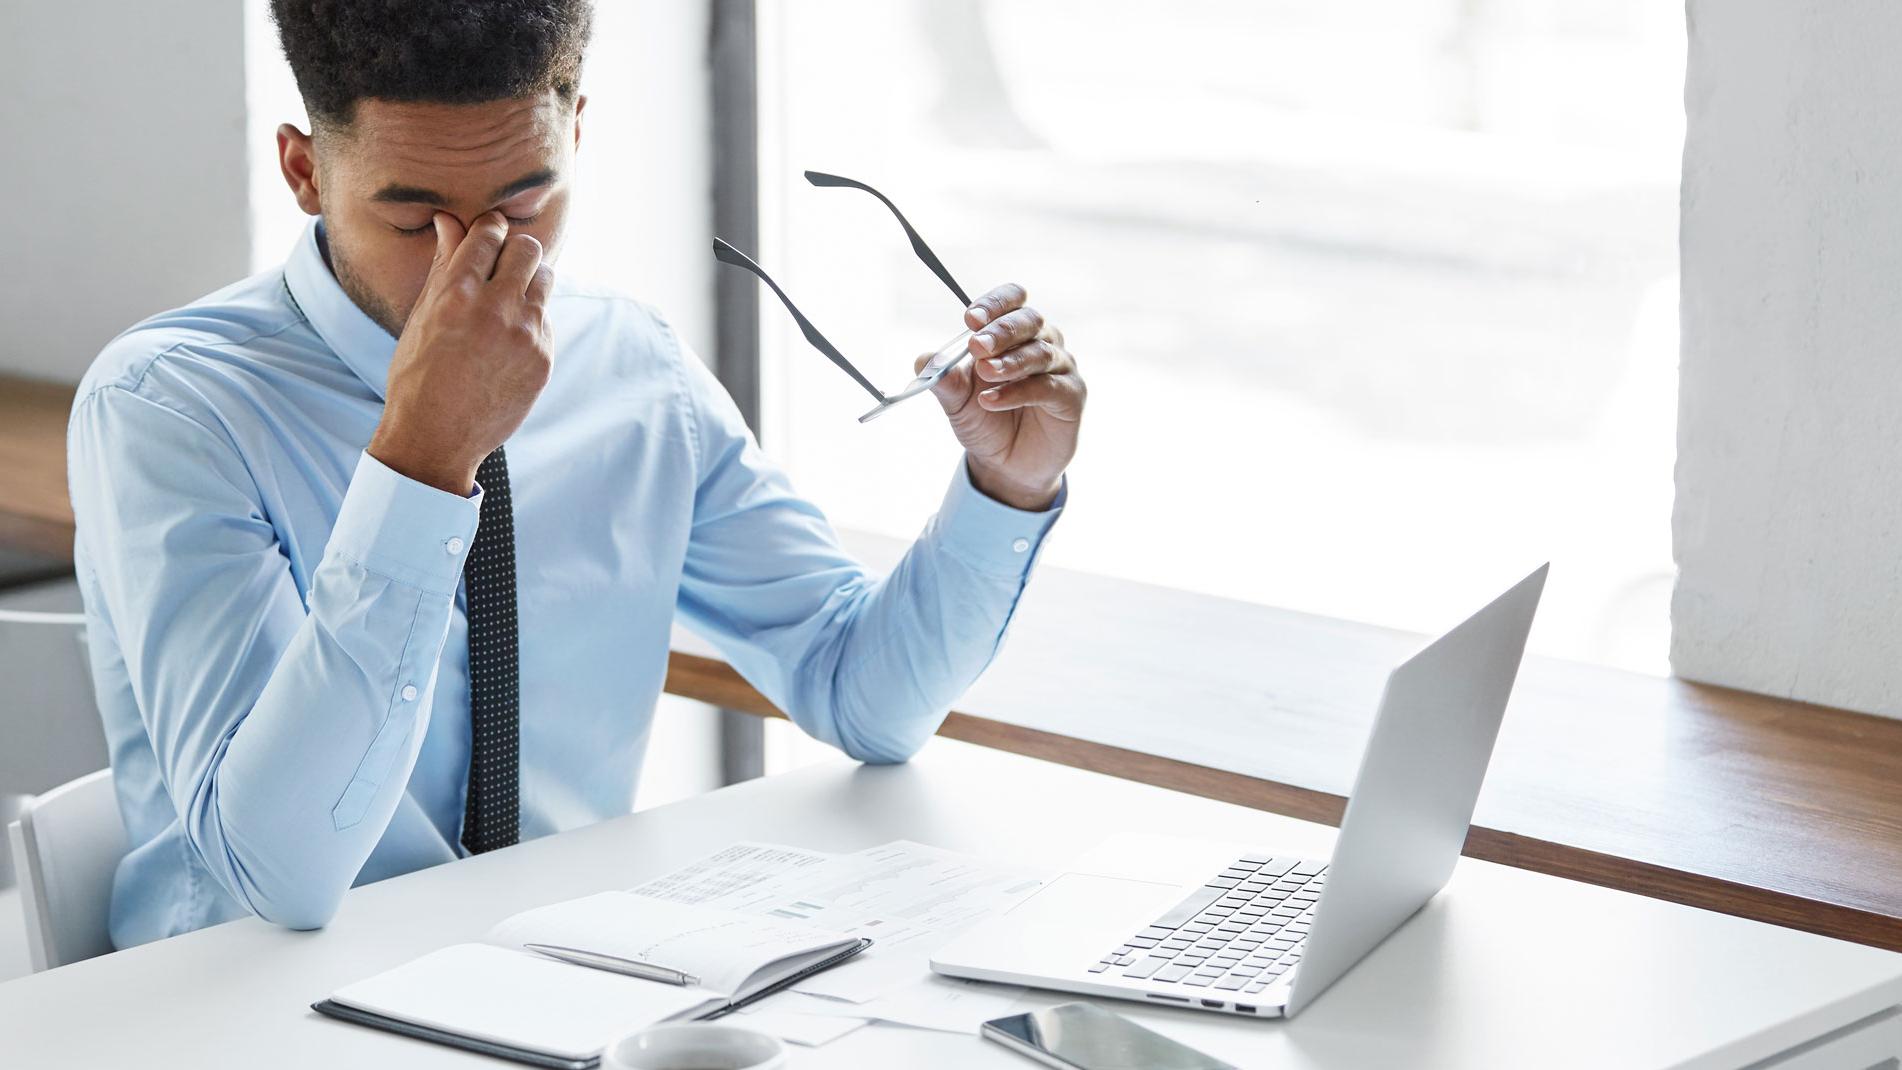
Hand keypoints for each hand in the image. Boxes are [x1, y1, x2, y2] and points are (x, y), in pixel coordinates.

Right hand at [368, 211, 554, 494]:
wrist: (436, 437)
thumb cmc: (418, 373)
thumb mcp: (421, 316)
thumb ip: (443, 265)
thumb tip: (450, 221)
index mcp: (458, 292)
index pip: (490, 232)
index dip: (490, 229)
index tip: (487, 238)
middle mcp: (496, 309)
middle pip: (528, 248)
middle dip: (516, 250)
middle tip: (503, 265)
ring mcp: (525, 335)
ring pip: (545, 279)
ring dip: (529, 281)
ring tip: (508, 300)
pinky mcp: (543, 359)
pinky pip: (546, 320)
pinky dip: (531, 320)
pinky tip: (508, 340)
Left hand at [924, 283, 1084, 510]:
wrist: (1005, 465)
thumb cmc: (985, 420)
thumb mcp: (956, 400)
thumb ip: (943, 379)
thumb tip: (924, 361)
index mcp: (1015, 331)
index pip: (1013, 300)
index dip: (995, 304)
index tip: (971, 319)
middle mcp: (1043, 342)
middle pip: (1030, 321)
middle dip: (1001, 331)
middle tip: (977, 346)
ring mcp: (1060, 368)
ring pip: (1041, 353)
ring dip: (1010, 361)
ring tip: (985, 372)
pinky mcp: (1071, 397)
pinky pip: (1048, 388)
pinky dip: (1018, 392)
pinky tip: (991, 401)